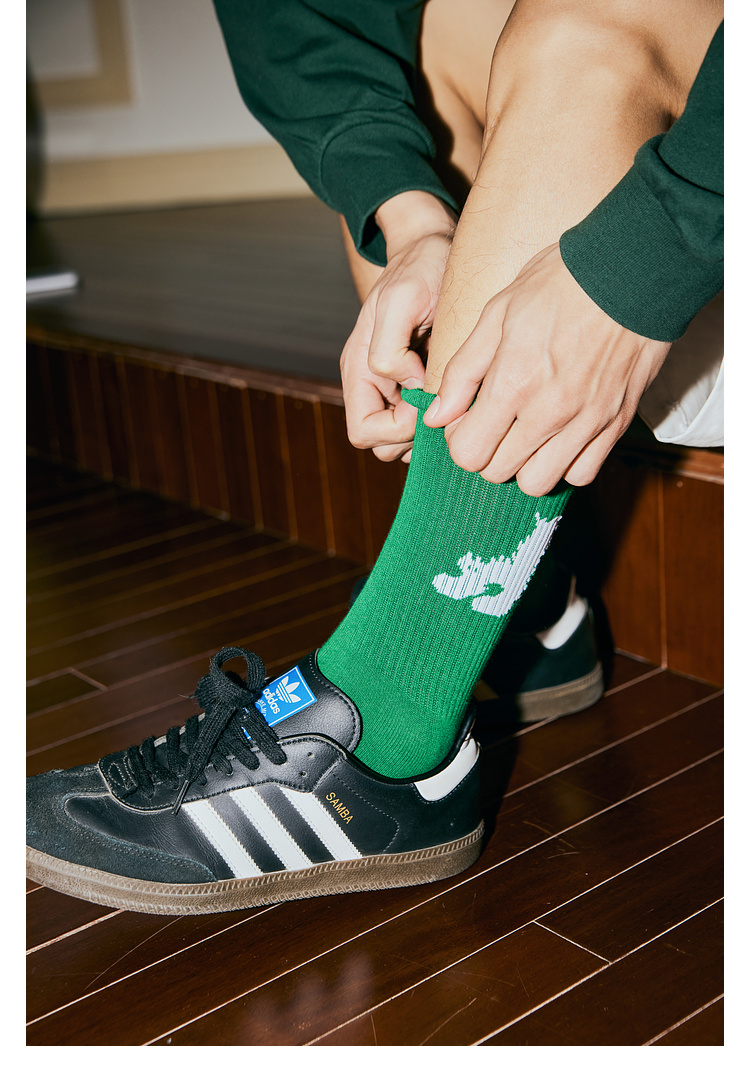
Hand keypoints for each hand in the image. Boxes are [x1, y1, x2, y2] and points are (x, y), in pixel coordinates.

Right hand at [340, 192, 456, 461]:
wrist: (434, 249)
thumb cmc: (420, 268)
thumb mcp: (403, 297)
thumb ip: (391, 348)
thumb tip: (409, 386)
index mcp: (360, 369)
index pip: (364, 432)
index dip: (396, 429)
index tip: (426, 402)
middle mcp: (373, 385)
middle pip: (383, 445)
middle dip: (413, 435)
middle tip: (444, 404)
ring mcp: (394, 389)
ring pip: (404, 442)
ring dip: (428, 431)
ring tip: (452, 397)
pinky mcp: (416, 387)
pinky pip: (422, 425)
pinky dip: (439, 420)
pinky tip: (458, 394)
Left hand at [424, 242, 670, 494]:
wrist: (632, 271)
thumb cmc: (559, 284)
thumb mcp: (496, 314)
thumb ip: (462, 371)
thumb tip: (436, 416)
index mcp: (513, 383)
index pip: (468, 454)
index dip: (460, 440)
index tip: (468, 418)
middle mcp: (549, 412)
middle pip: (498, 473)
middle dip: (488, 452)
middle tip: (496, 422)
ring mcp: (586, 422)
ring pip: (538, 484)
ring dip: (524, 465)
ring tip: (527, 433)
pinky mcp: (616, 425)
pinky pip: (581, 473)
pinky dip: (566, 464)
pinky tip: (559, 436)